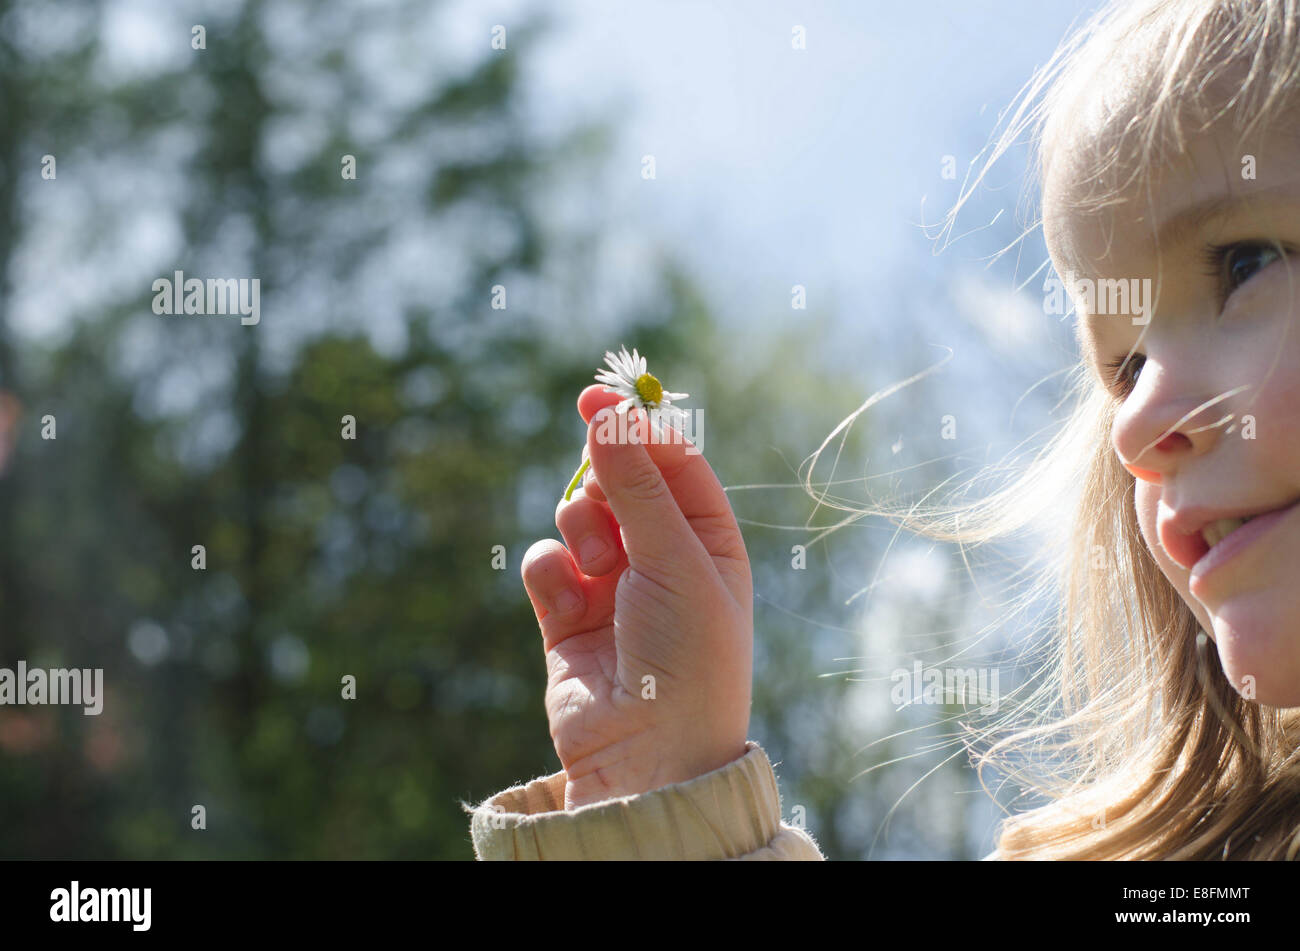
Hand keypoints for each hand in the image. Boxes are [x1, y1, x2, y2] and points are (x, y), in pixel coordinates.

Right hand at [521, 385, 753, 808]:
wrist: (649, 755)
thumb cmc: (688, 656)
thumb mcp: (676, 561)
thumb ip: (638, 488)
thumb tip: (607, 416)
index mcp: (709, 541)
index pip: (673, 462)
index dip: (637, 428)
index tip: (594, 399)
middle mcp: (662, 557)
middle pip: (619, 481)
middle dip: (604, 487)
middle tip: (605, 504)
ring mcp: (612, 585)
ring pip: (577, 517)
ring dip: (581, 532)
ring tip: (600, 571)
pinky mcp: (566, 614)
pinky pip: (544, 561)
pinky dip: (550, 573)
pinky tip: (568, 603)